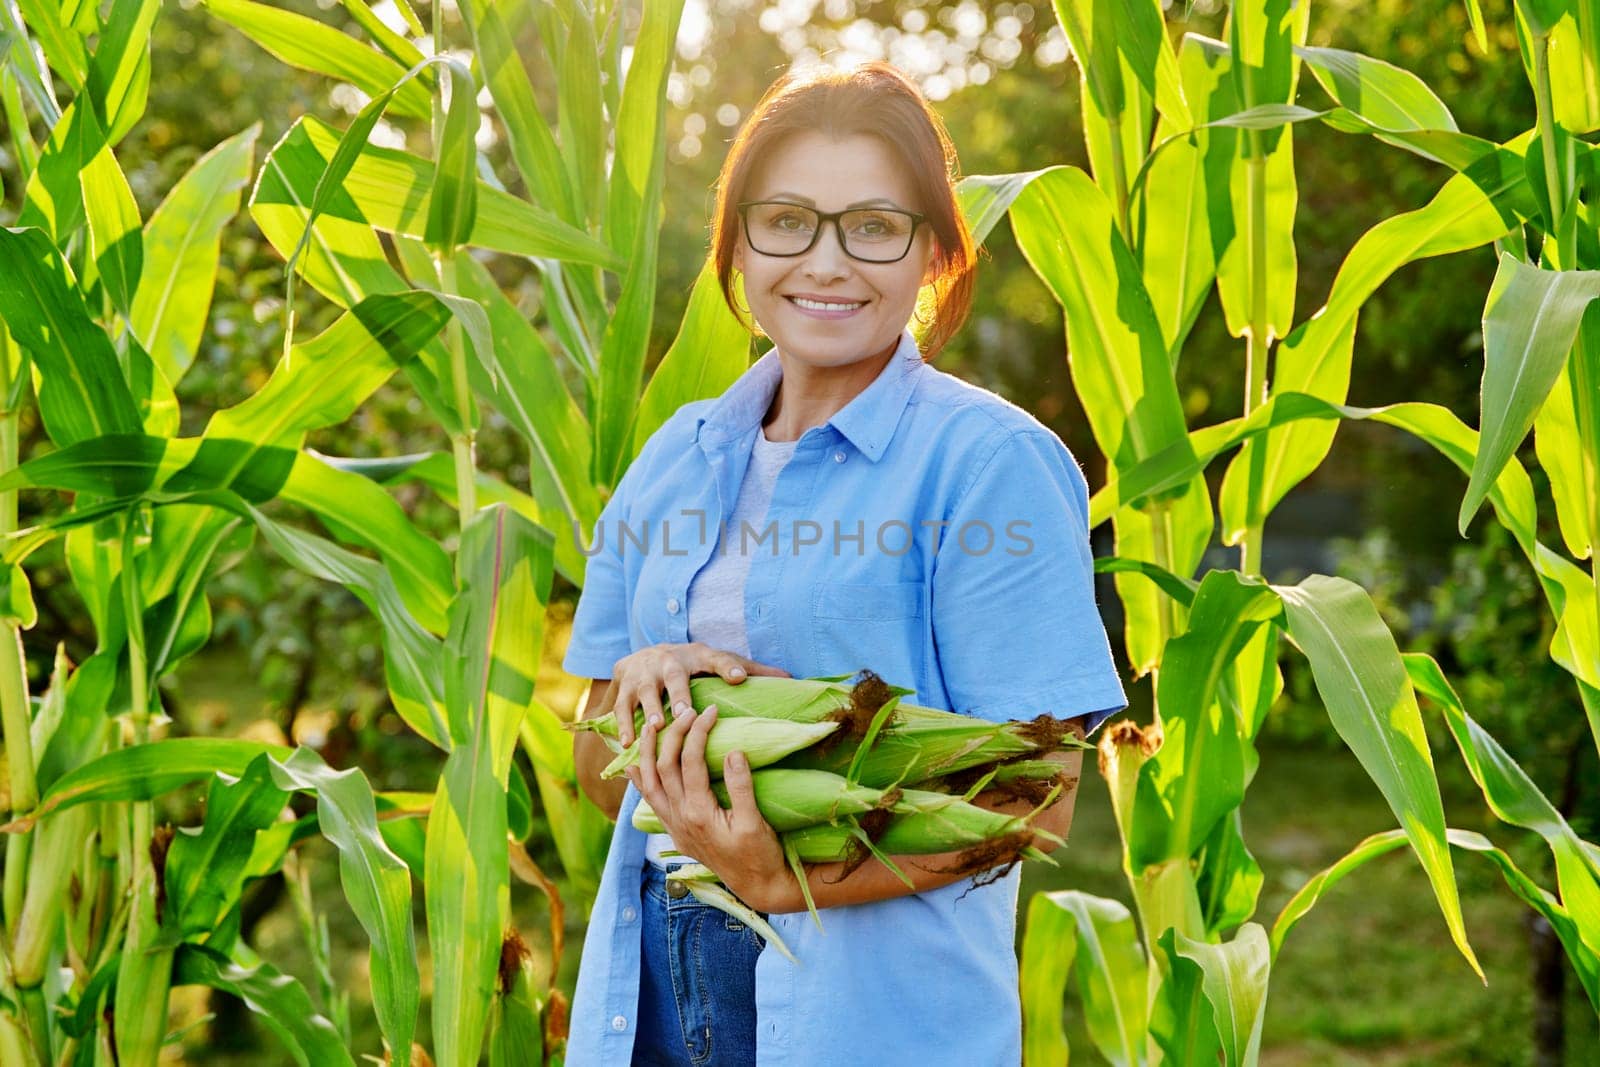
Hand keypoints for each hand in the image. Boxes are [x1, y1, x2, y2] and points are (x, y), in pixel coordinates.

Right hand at [608, 642, 790, 745]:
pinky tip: (628, 743)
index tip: (738, 677)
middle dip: (679, 693)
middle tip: (686, 713)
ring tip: (656, 727)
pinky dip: (623, 724)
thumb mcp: (717, 662)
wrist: (643, 656)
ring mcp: (643, 674)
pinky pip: (621, 707)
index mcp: (697, 657)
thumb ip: (751, 670)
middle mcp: (669, 662)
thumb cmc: (692, 665)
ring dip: (649, 708)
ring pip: (645, 691)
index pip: (716, 659)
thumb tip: (790, 678)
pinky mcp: (623, 687)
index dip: (727, 666)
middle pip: (674, 676)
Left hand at [631, 702, 789, 910]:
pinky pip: (651, 801)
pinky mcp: (676, 831)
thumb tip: (734, 751)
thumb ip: (741, 787)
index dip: (698, 731)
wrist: (758, 886)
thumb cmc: (760, 854)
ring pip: (649, 782)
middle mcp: (679, 818)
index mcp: (698, 813)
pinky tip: (633, 766)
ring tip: (652, 726)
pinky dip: (640, 780)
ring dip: (647, 752)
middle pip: (664, 766)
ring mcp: (674, 826)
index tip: (711, 710)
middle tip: (687, 710)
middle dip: (672, 733)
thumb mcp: (756, 821)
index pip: (690, 761)